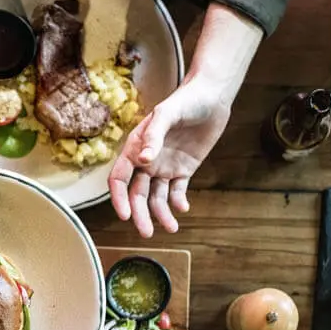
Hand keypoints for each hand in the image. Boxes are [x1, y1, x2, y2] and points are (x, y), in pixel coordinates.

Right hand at [109, 3, 262, 236]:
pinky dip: (178, 202)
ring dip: (161, 214)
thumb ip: (154, 136)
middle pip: (137, 193)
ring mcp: (165, 166)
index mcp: (136, 147)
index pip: (119, 177)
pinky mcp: (183, 169)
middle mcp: (147, 160)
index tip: (125, 215)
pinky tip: (183, 208)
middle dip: (140, 214)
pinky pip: (177, 191)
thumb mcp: (167, 113)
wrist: (211, 96)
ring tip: (172, 227)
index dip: (119, 197)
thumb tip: (143, 160)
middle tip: (146, 233)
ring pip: (156, 197)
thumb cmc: (185, 100)